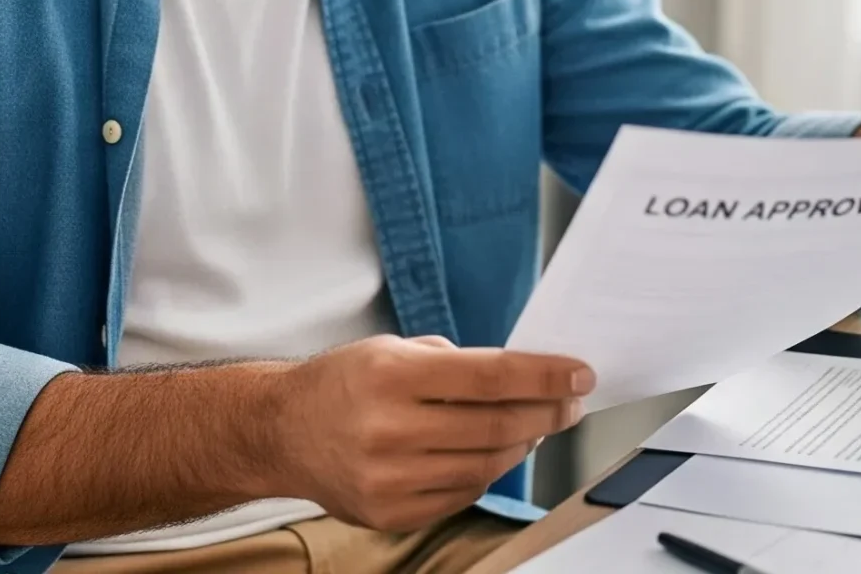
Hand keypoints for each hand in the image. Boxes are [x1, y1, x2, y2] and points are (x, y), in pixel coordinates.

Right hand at [265, 335, 592, 530]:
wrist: (280, 433)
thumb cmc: (341, 384)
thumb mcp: (390, 348)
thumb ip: (455, 361)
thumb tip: (524, 377)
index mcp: (392, 376)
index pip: (490, 376)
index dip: (545, 377)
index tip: (580, 374)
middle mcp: (389, 429)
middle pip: (496, 425)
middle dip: (547, 412)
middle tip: (569, 402)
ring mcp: (390, 478)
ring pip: (486, 465)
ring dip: (521, 443)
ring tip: (532, 425)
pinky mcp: (391, 513)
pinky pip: (462, 494)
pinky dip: (487, 472)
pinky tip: (492, 452)